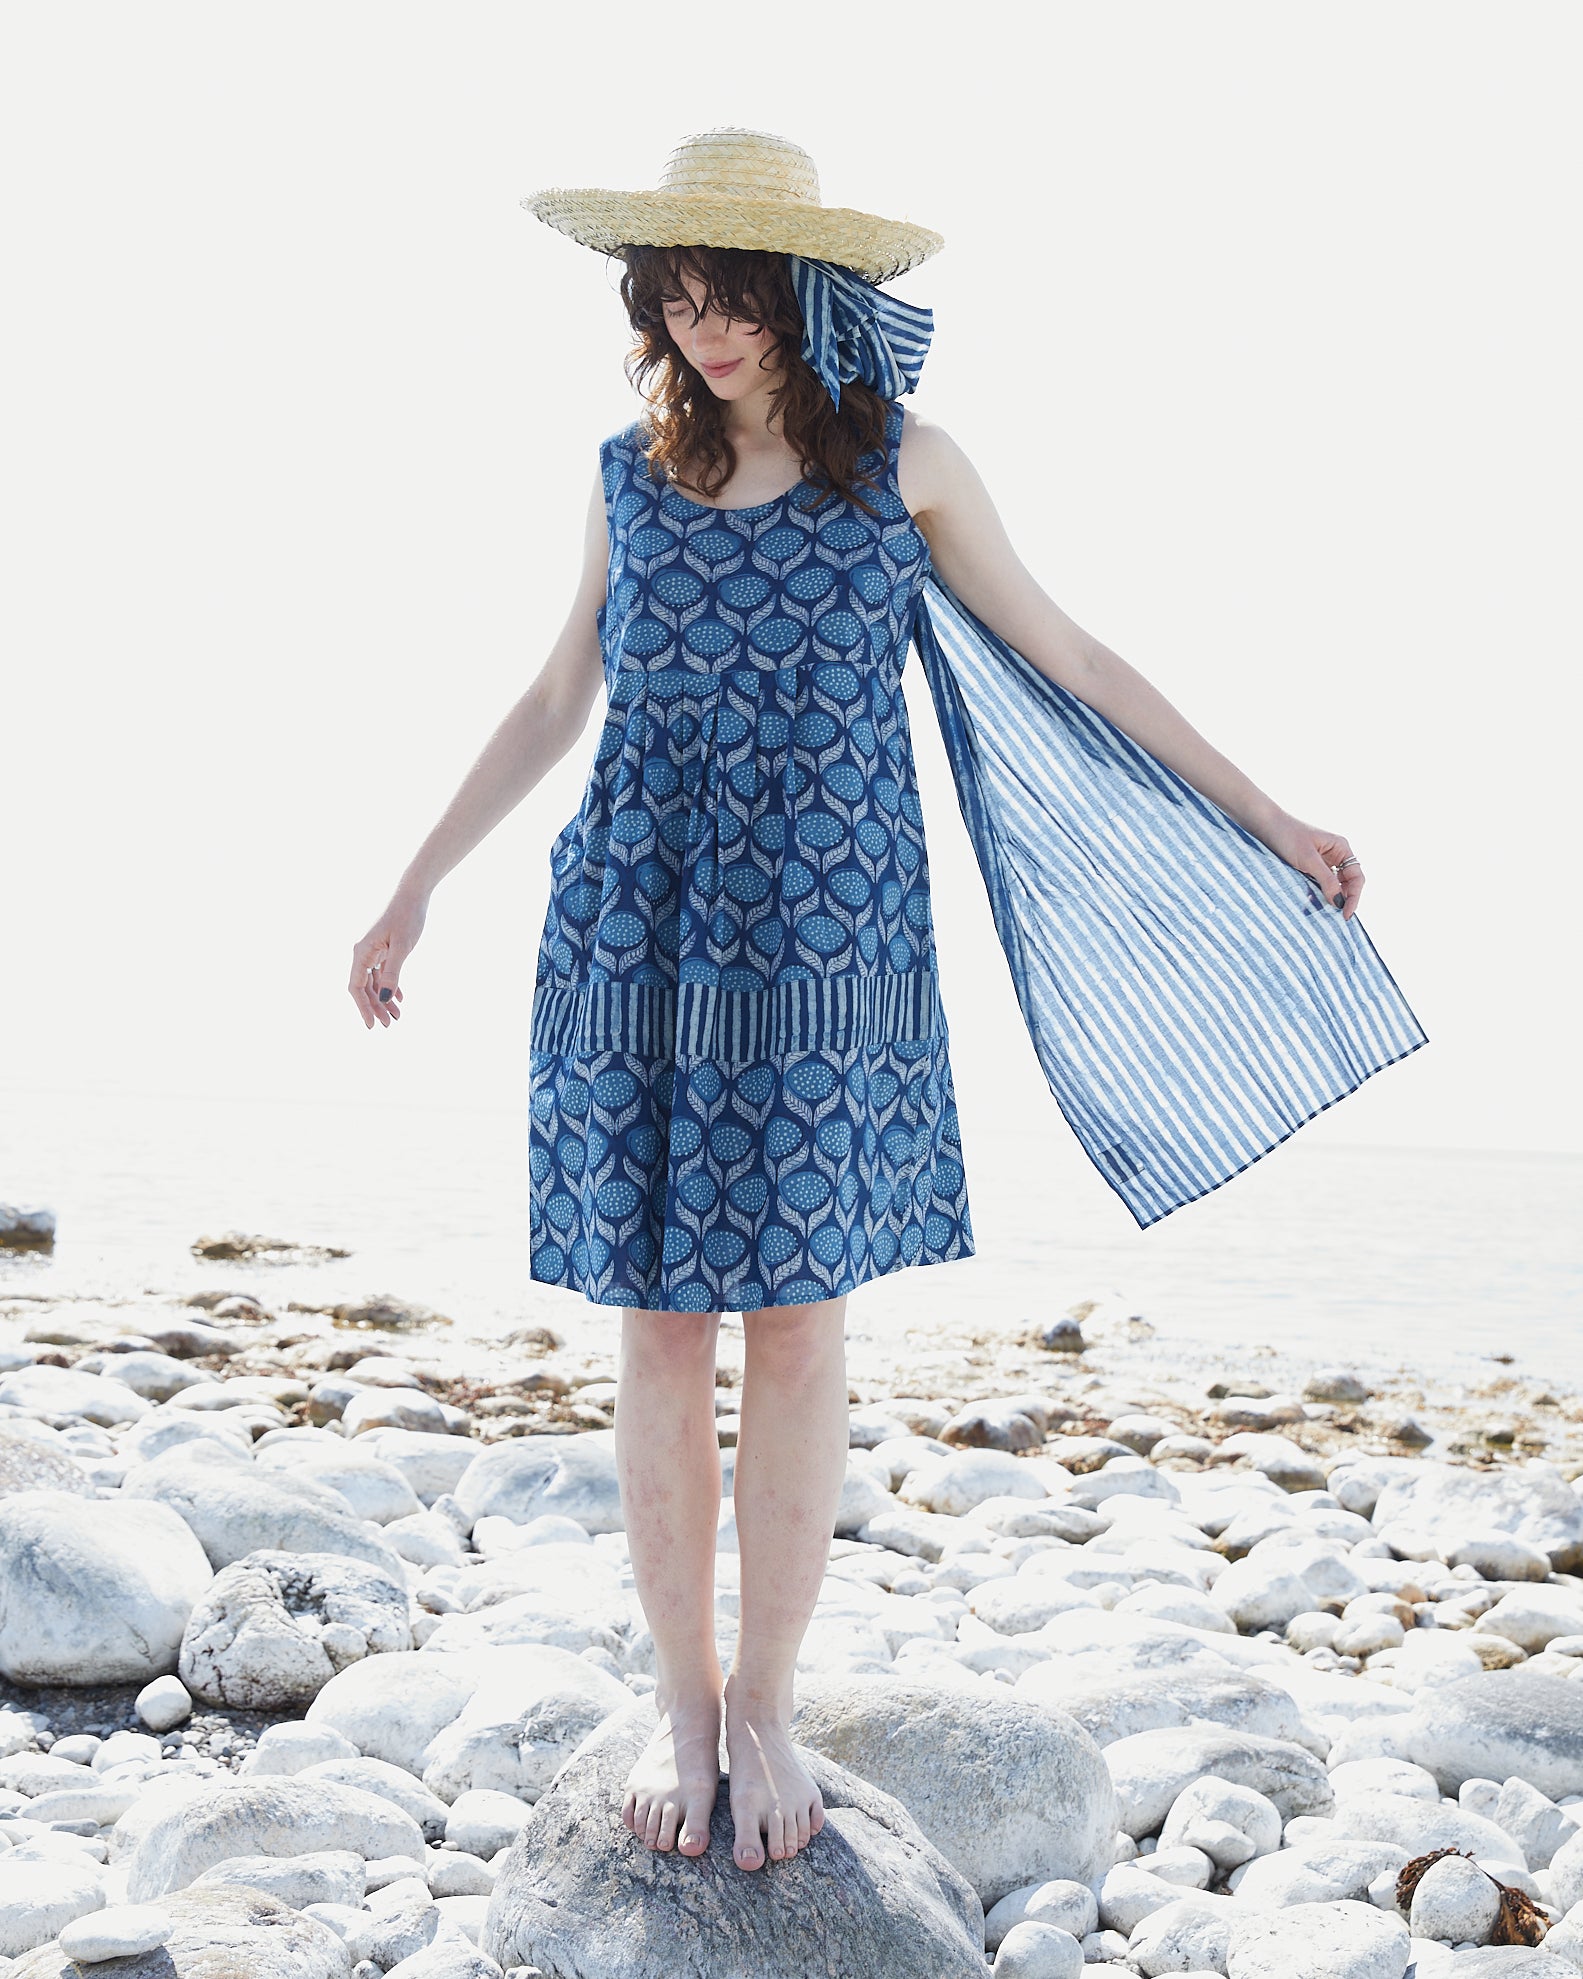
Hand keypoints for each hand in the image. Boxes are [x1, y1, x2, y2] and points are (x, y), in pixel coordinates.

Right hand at [349, 888, 428, 1029]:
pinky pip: (382, 972)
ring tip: (398, 1016)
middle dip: (376, 1007)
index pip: (356, 987)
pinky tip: (400, 998)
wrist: (413, 893)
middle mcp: (363, 952)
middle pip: (364, 987)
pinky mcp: (383, 948)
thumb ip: (393, 972)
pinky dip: (390, 986)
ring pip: (374, 981)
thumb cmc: (407, 916)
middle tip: (390, 1025)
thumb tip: (386, 998)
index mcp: (362, 952)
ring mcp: (372, 950)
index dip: (362, 1008)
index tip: (372, 1025)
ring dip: (384, 999)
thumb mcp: (402, 947)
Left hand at [1256, 811, 1364, 921]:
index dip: (1354, 897)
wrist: (1263, 825)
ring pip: (1333, 884)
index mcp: (1341, 848)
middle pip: (1348, 882)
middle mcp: (1335, 854)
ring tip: (1325, 915)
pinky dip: (1318, 894)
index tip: (1345, 914)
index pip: (1356, 877)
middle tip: (1337, 919)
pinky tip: (1313, 904)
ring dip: (1331, 898)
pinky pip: (1319, 883)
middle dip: (1344, 899)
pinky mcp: (1308, 866)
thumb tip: (1339, 902)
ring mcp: (1322, 860)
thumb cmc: (1287, 836)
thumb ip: (1326, 881)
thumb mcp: (1308, 860)